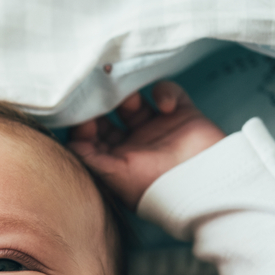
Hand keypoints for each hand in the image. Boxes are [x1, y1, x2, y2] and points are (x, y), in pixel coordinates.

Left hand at [67, 81, 225, 208]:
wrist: (203, 185)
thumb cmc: (155, 186)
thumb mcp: (114, 176)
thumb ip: (90, 158)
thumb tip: (71, 142)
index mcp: (116, 159)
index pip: (91, 135)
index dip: (83, 122)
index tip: (82, 112)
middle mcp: (134, 143)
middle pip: (109, 114)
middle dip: (103, 102)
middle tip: (99, 88)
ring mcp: (157, 128)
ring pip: (134, 100)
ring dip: (128, 94)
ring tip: (130, 98)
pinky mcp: (181, 115)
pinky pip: (167, 92)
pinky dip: (164, 92)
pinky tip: (166, 105)